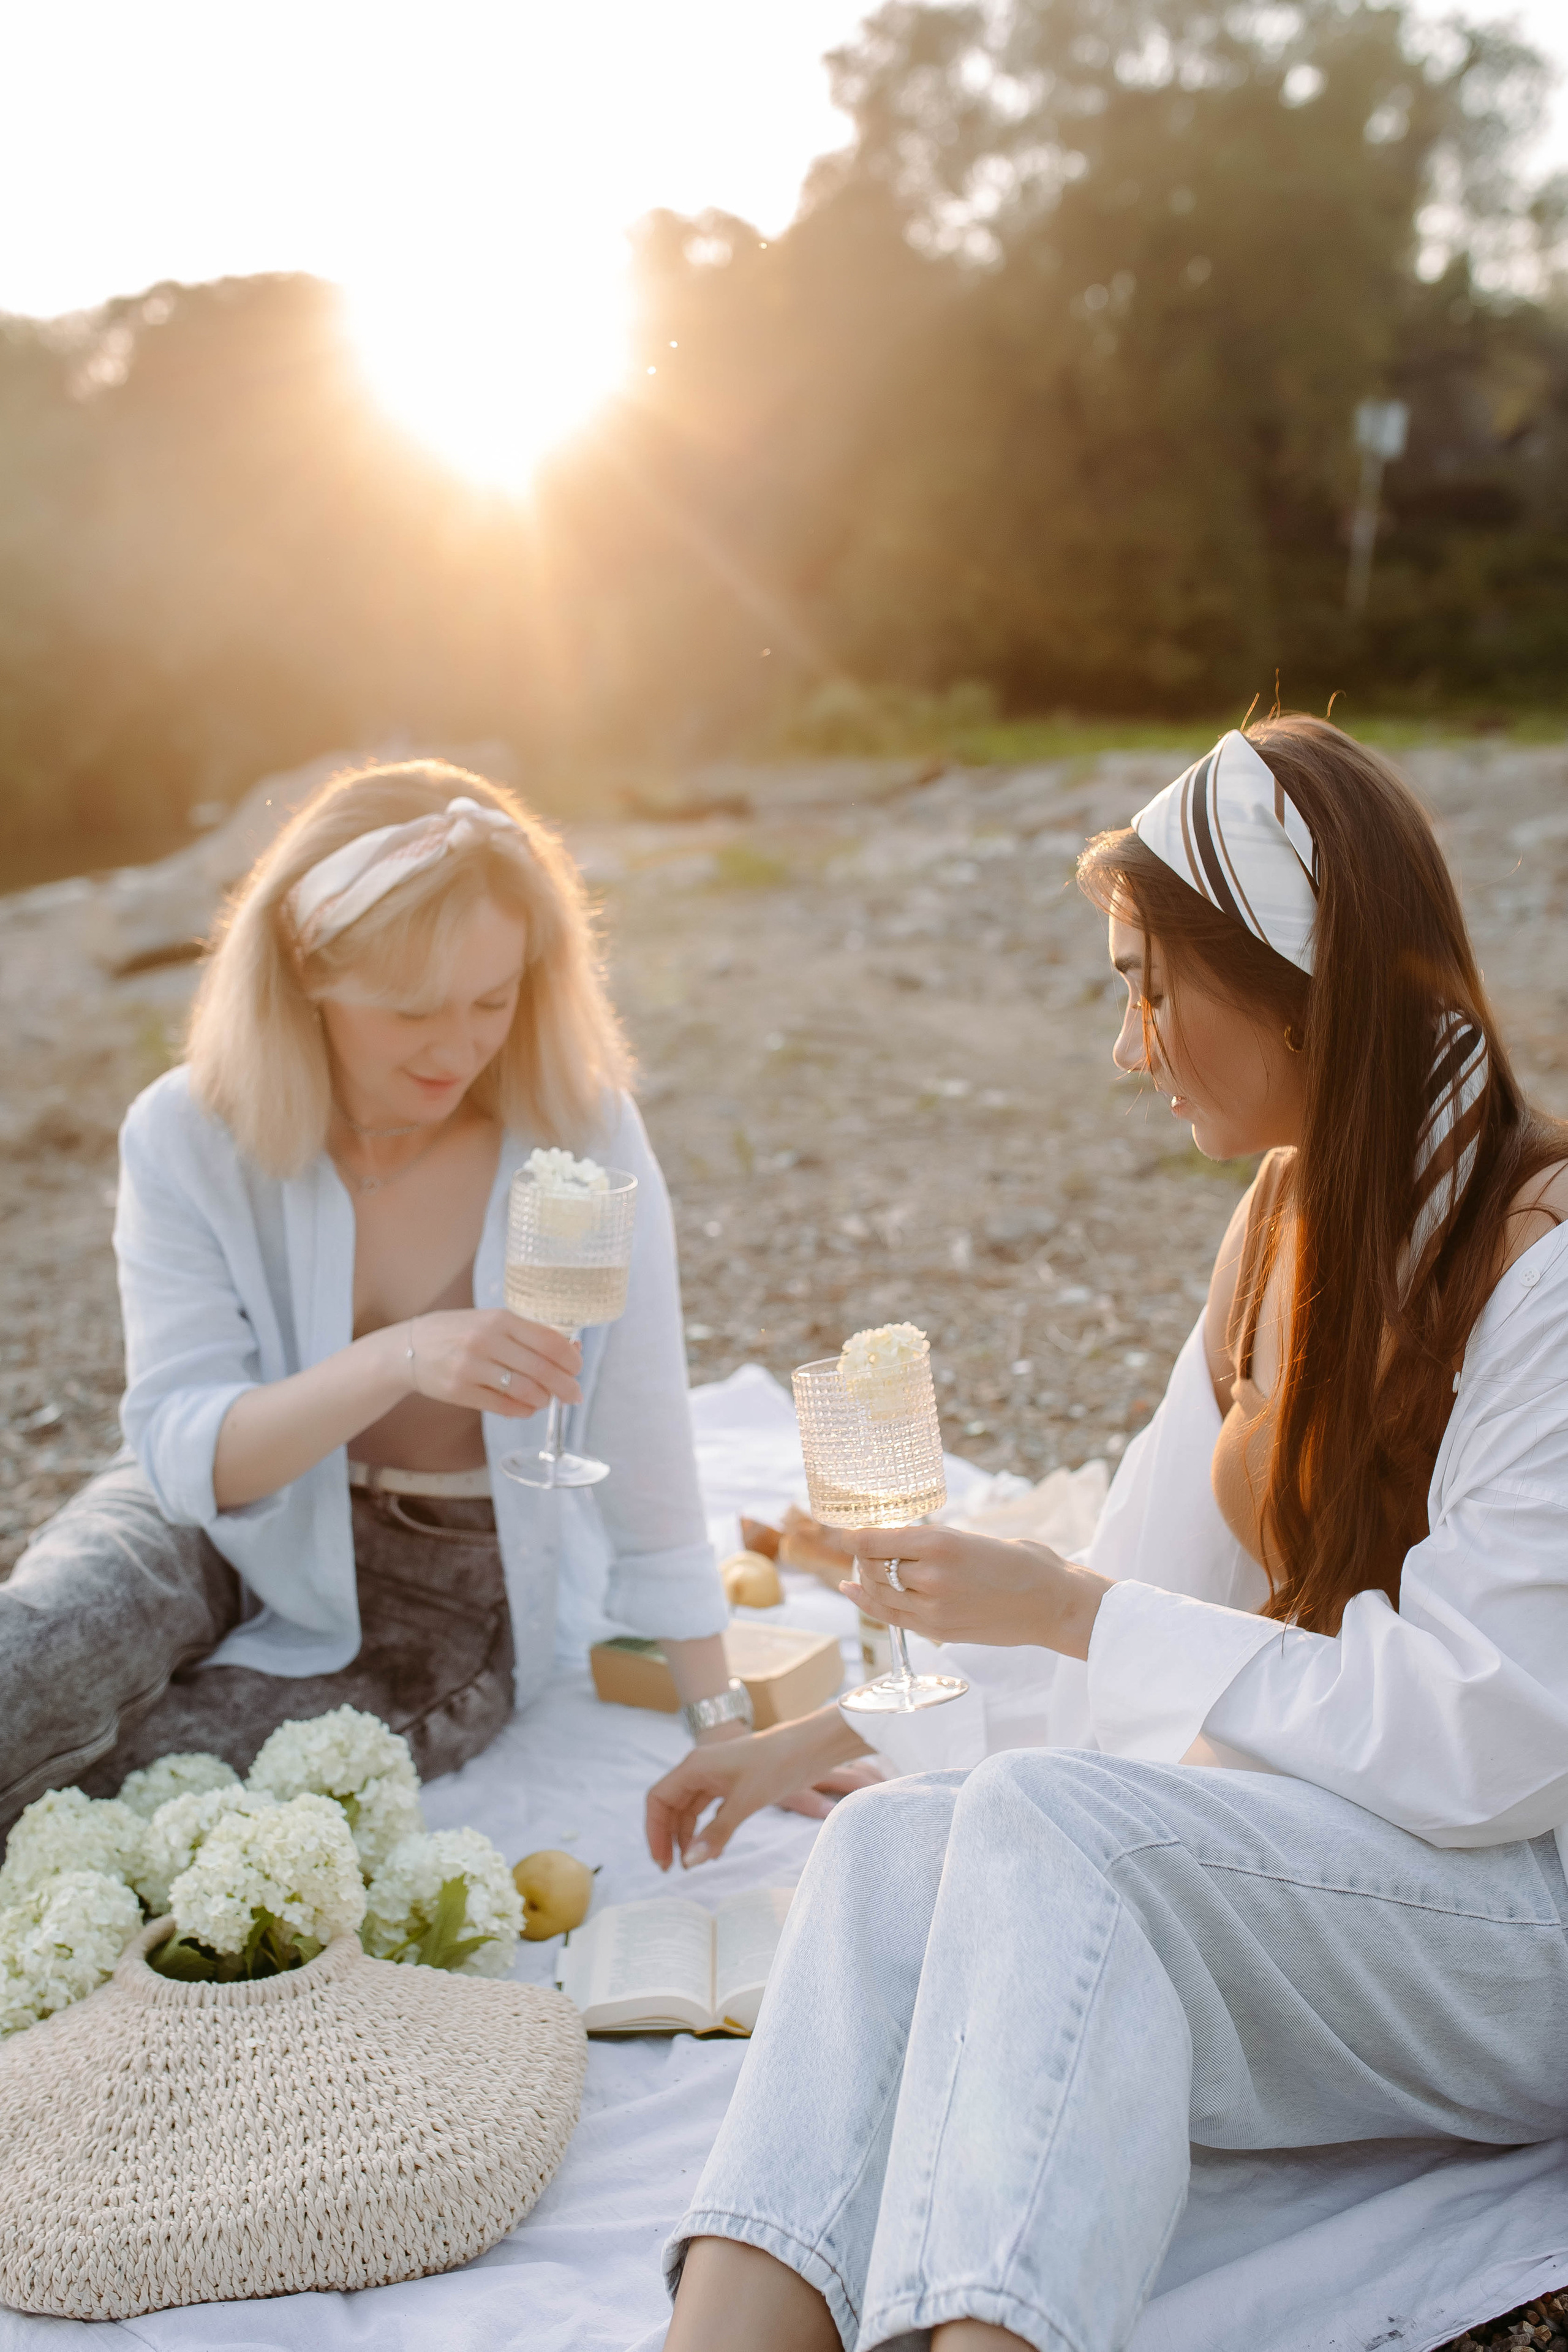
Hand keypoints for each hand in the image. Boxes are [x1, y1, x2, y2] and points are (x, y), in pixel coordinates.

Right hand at [403, 1309, 580, 1418]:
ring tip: (547, 1400)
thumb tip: (572, 1349)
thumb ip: (527, 1334)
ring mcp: (471, 1367)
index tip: (578, 1368)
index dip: (570, 1358)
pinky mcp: (460, 1391)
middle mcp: (486, 1341)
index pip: (548, 1340)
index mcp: (499, 1319)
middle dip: (565, 1386)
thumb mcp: (490, 1321)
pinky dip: (523, 1410)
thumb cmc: (458, 1332)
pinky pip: (503, 1406)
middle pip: (541, 1369)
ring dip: (543, 1400)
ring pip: (525, 1391)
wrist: (407, 1348)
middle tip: (575, 1396)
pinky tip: (527, 1408)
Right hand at [646, 1710, 872, 1868]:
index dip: (655, 1832)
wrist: (810, 1745)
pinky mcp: (733, 1783)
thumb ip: (716, 1832)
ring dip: (688, 1836)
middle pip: (671, 1805)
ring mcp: (716, 1775)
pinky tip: (715, 1851)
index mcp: (694, 1766)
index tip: (662, 1861)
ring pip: (690, 1809)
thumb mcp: (745, 1801)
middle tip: (674, 1869)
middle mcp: (700, 1769)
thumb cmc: (777, 1765)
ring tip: (695, 1863)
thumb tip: (689, 1862)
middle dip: (669, 1837)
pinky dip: (707, 1829)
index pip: (658, 1799)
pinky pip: (709, 1809)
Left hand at [828, 1523, 1110, 1659]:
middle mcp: (930, 1577)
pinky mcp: (938, 1631)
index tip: (842, 1530)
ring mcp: (932, 1608)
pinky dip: (866, 1603)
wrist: (1052, 1604)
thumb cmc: (1020, 1563)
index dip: (851, 1536)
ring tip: (868, 1565)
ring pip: (880, 1592)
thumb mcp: (971, 1538)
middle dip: (865, 1556)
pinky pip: (890, 1617)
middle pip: (874, 1566)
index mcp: (940, 1544)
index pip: (874, 1541)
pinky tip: (851, 1589)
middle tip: (865, 1545)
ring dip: (869, 1577)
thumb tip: (895, 1541)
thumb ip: (932, 1542)